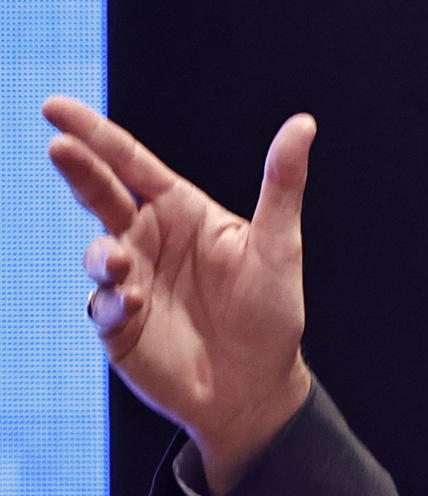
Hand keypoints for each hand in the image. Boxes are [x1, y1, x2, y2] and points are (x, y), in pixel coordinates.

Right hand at [45, 95, 316, 495]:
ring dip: (102, 254)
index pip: (132, 164)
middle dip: (77, 168)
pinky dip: (115, 303)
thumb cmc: (271, 313)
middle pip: (101, 194)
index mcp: (182, 211)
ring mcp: (129, 280)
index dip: (95, 135)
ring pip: (96, 252)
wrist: (257, 387)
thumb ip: (283, 184)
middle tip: (58, 147)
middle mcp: (148, 239)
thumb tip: (303, 123)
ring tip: (118, 263)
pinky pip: (104, 306)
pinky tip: (137, 306)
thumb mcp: (281, 245)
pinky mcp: (118, 323)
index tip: (55, 108)